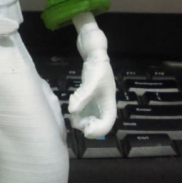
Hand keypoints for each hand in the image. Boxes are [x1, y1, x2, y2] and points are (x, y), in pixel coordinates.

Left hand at [69, 14, 116, 138]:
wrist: (94, 51)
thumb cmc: (98, 65)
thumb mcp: (91, 81)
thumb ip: (83, 97)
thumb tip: (72, 111)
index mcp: (109, 102)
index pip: (107, 123)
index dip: (98, 131)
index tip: (85, 131)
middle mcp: (103, 104)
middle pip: (98, 123)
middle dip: (86, 124)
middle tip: (75, 120)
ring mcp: (96, 101)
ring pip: (89, 117)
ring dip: (80, 117)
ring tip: (73, 108)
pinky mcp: (88, 95)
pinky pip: (83, 109)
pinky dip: (77, 109)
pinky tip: (73, 99)